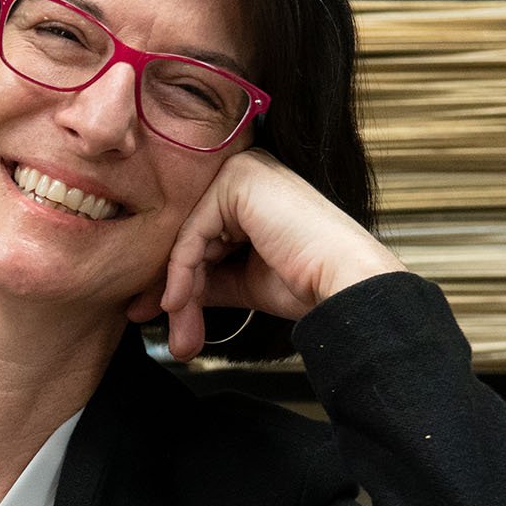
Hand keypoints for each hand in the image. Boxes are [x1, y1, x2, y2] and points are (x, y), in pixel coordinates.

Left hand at [124, 148, 405, 360]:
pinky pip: (192, 235)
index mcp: (250, 191)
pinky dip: (181, 273)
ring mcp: (243, 171)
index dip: (178, 280)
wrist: (344, 284)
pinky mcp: (238, 181)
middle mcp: (246, 172)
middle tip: (173, 334)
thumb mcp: (240, 281)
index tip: (164, 317)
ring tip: (182, 331)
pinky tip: (178, 302)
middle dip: (177, 290)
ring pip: (187, 239)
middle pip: (189, 237)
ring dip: (180, 291)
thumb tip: (162, 298)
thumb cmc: (306, 282)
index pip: (199, 236)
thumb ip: (203, 280)